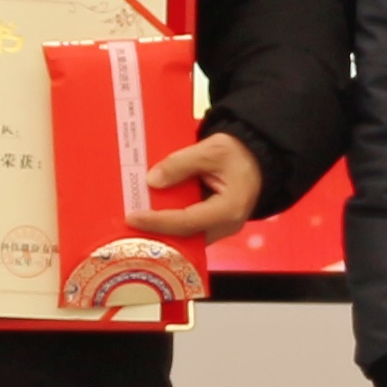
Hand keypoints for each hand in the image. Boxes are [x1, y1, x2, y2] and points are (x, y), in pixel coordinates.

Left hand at [131, 129, 261, 242]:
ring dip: (162, 230)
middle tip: (128, 224)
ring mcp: (221, 229)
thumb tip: (152, 181)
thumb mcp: (211, 149)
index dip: (157, 222)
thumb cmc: (239, 152)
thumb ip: (181, 164)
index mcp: (228, 209)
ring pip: (187, 236)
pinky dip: (172, 223)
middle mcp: (226, 226)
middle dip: (156, 232)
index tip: (132, 217)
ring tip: (136, 222)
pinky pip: (190, 229)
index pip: (186, 222)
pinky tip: (152, 216)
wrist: (258, 156)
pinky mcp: (215, 225)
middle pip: (185, 236)